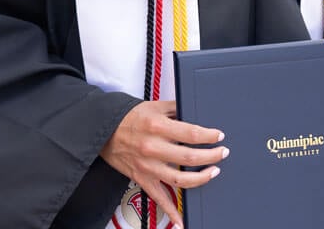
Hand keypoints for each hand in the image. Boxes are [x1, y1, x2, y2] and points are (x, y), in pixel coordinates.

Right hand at [100, 100, 227, 228]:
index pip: (192, 133)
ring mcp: (148, 166)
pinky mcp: (143, 178)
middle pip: (190, 157)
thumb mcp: (153, 106)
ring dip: (201, 178)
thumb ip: (175, 108)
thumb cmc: (127, 118)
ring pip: (181, 180)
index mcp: (157, 127)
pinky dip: (171, 211)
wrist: (102, 130)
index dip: (210, 136)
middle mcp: (153, 147)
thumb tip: (194, 109)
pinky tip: (182, 219)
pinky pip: (159, 198)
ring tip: (212, 172)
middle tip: (221, 153)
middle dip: (212, 156)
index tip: (218, 136)